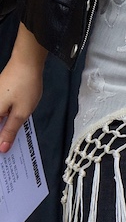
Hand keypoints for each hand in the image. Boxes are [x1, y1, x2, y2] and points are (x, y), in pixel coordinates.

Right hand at [0, 24, 46, 152]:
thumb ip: (10, 131)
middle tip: (6, 156)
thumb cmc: (25, 86)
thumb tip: (1, 148)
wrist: (27, 61)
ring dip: (1, 132)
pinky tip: (11, 130)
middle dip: (0, 139)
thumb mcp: (21, 112)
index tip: (2, 159)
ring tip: (9, 147)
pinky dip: (3, 123)